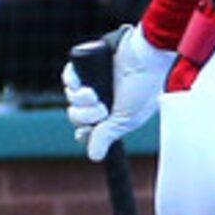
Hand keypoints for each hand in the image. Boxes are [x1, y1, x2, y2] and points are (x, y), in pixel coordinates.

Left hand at [63, 26, 173, 159]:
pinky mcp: (86, 65)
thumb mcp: (127, 118)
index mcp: (114, 112)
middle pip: (77, 116)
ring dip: (81, 100)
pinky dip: (73, 82)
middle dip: (87, 116)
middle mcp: (102, 97)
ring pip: (72, 99)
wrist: (146, 58)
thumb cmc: (145, 87)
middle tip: (102, 109)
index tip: (85, 133)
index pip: (89, 129)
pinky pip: (68, 78)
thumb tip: (94, 156)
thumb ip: (107, 135)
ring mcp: (93, 81)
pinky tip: (86, 85)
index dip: (85, 133)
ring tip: (95, 94)